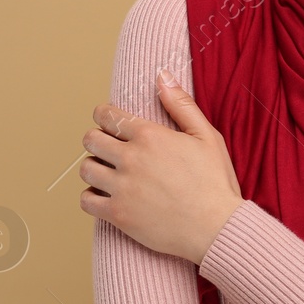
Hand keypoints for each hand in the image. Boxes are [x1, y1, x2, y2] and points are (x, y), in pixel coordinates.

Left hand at [79, 69, 245, 265]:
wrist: (217, 228)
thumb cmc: (215, 182)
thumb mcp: (206, 136)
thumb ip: (181, 104)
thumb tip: (162, 76)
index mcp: (150, 136)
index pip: (107, 116)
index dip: (103, 115)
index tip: (107, 121)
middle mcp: (131, 159)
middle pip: (90, 140)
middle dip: (96, 140)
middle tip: (107, 148)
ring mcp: (122, 188)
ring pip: (85, 169)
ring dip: (93, 168)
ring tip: (107, 172)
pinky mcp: (118, 215)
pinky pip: (86, 201)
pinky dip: (91, 197)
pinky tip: (105, 196)